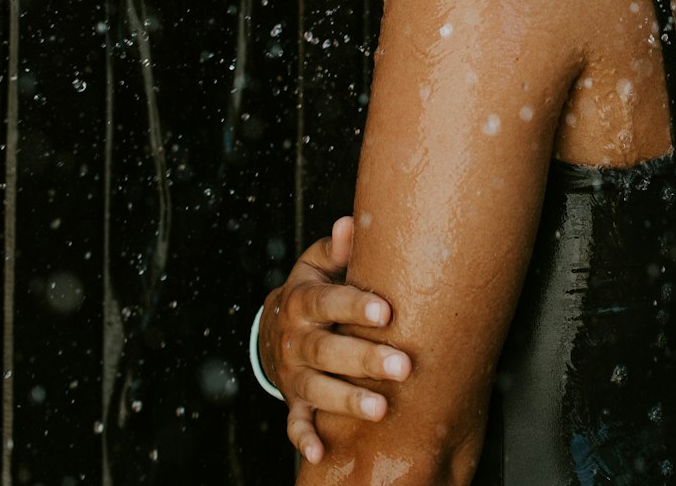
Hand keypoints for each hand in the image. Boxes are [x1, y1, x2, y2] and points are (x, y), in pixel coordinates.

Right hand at [259, 217, 412, 464]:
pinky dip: (304, 438)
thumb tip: (352, 223)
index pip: (328, 303)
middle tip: (403, 366)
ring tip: (380, 410)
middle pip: (327, 351)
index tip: (386, 313)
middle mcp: (297, 340)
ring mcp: (294, 374)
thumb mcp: (316, 266)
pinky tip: (320, 453)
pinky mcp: (294, 400)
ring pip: (318, 389)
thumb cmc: (311, 292)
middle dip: (364, 360)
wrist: (272, 328)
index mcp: (302, 302)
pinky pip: (295, 423)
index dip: (355, 307)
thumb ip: (335, 248)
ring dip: (347, 401)